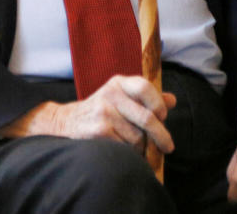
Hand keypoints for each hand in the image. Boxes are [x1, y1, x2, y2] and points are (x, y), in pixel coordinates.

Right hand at [0, 75, 175, 155]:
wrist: (64, 121)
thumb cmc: (100, 110)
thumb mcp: (120, 97)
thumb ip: (146, 98)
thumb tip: (172, 100)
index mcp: (118, 83)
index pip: (145, 87)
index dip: (158, 104)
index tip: (163, 116)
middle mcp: (110, 94)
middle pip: (147, 118)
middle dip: (161, 135)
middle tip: (168, 146)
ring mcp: (104, 112)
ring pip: (137, 137)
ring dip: (141, 147)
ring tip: (135, 146)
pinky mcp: (98, 131)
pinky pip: (125, 147)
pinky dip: (129, 153)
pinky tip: (123, 150)